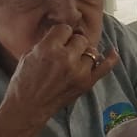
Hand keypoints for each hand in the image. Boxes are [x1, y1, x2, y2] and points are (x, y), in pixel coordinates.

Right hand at [3, 25, 120, 128]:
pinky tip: (113, 51)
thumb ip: (46, 43)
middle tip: (65, 51)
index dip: (61, 34)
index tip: (58, 39)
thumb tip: (60, 34)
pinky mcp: (87, 83)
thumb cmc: (23, 81)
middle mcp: (66, 58)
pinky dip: (111, 59)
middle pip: (80, 39)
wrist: (27, 107)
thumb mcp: (28, 55)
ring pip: (91, 51)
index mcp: (49, 48)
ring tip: (75, 59)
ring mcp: (79, 71)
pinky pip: (105, 67)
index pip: (65, 29)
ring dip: (83, 53)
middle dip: (73, 43)